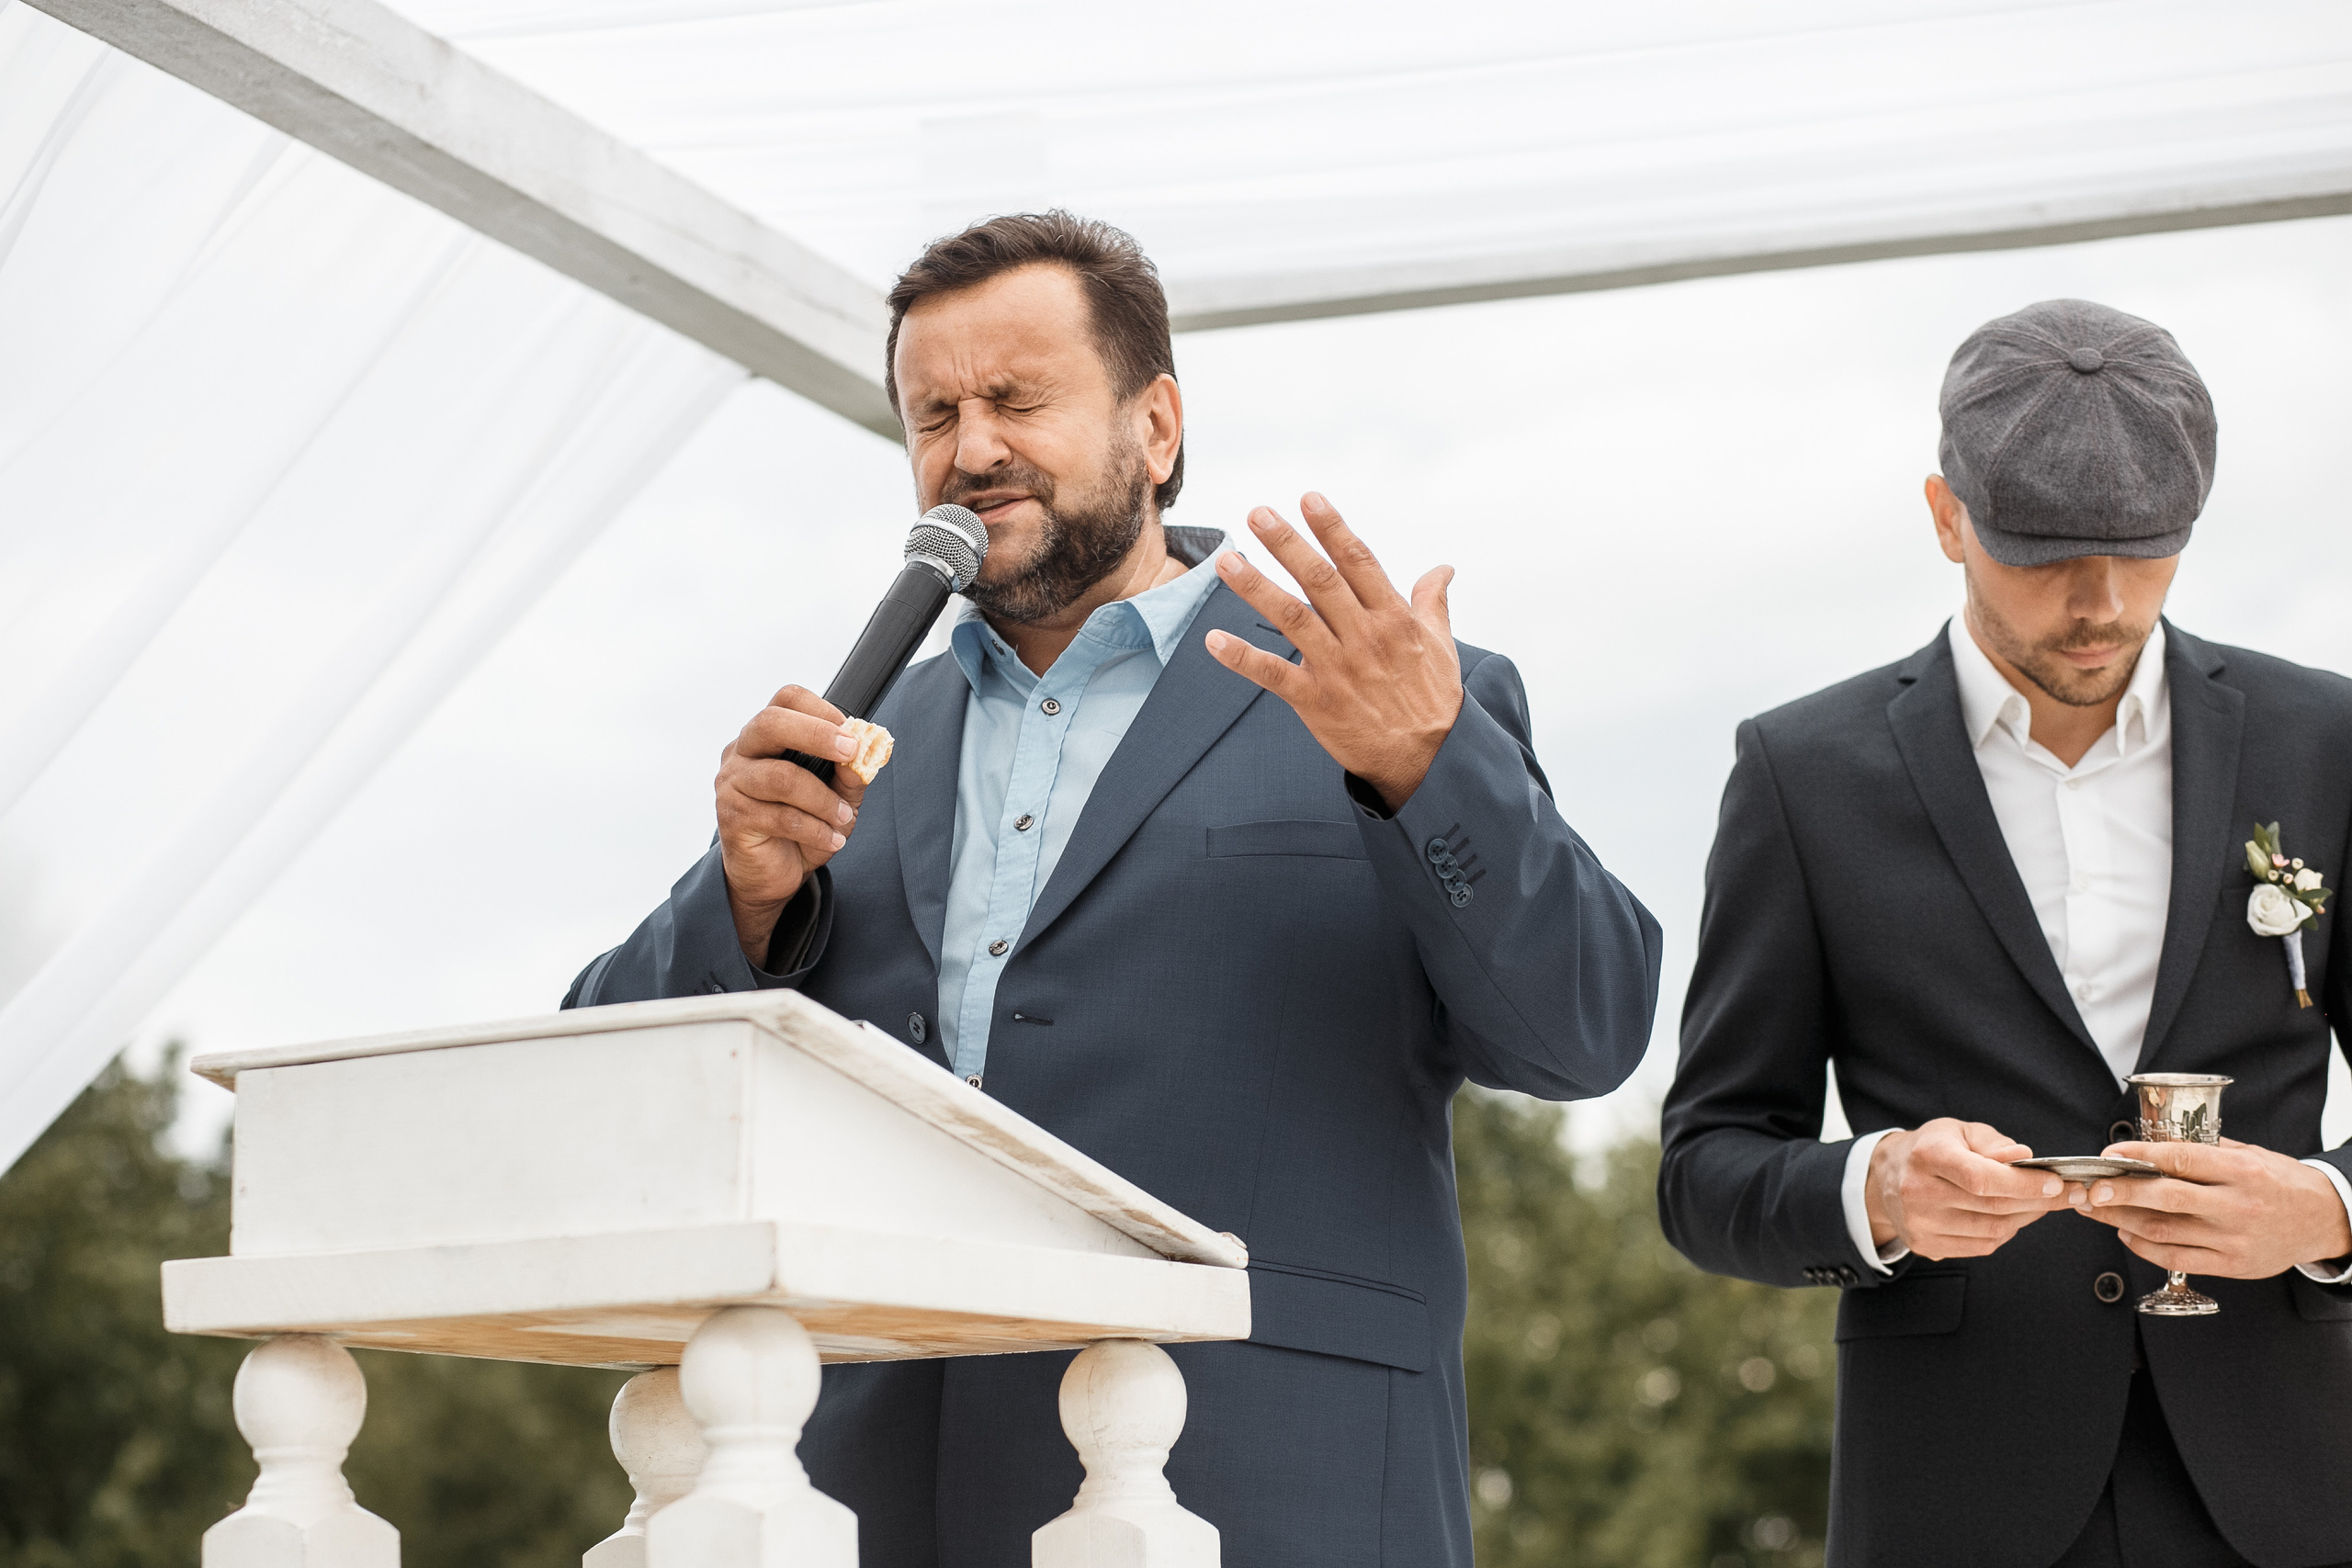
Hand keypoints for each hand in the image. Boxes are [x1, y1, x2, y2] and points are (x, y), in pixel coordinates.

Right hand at [715, 685, 869, 964]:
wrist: (772, 874)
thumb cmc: (802, 826)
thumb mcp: (837, 798)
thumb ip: (850, 775)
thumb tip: (863, 754)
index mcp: (767, 736)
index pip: (786, 699)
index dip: (821, 709)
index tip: (851, 732)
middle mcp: (741, 751)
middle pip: (770, 723)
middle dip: (817, 734)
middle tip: (851, 751)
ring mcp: (731, 783)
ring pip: (781, 777)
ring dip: (823, 799)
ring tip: (844, 817)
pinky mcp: (732, 817)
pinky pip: (780, 817)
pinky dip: (815, 830)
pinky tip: (832, 840)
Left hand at [1205, 493, 1461, 809]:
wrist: (1430, 760)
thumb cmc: (1435, 699)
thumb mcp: (1442, 645)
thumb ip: (1433, 602)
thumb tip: (1443, 568)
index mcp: (1393, 617)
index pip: (1358, 562)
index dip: (1332, 529)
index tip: (1309, 499)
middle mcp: (1363, 636)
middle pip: (1319, 580)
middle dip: (1286, 544)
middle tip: (1257, 514)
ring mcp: (1338, 668)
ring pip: (1291, 618)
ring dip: (1255, 587)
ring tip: (1226, 560)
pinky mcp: (1317, 701)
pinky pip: (1273, 674)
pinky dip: (1242, 657)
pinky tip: (1213, 639)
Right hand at [1865, 1118, 2067, 1258]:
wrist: (1886, 1177)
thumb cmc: (1932, 1149)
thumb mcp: (1959, 1131)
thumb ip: (1993, 1143)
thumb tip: (2024, 1158)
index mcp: (1927, 1156)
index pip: (1982, 1177)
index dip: (2023, 1184)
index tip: (2056, 1183)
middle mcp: (1918, 1191)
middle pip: (1992, 1206)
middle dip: (2038, 1202)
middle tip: (2066, 1195)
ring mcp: (1919, 1223)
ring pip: (1992, 1231)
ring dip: (2025, 1218)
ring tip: (2040, 1204)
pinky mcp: (1924, 1245)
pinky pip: (1980, 1246)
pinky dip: (2005, 1233)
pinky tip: (2011, 1217)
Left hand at [2072, 1138, 2351, 1277]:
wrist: (2324, 1220)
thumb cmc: (2281, 1182)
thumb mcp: (2251, 1154)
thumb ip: (2205, 1149)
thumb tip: (2151, 1142)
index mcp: (2242, 1172)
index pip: (2182, 1159)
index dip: (2139, 1156)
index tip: (2108, 1154)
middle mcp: (2237, 1206)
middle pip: (2167, 1198)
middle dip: (2120, 1192)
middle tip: (2088, 1188)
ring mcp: (2234, 1239)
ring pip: (2165, 1231)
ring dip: (2121, 1219)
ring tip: (2094, 1208)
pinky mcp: (2233, 1266)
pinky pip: (2176, 1258)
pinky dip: (2143, 1246)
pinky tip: (2125, 1232)